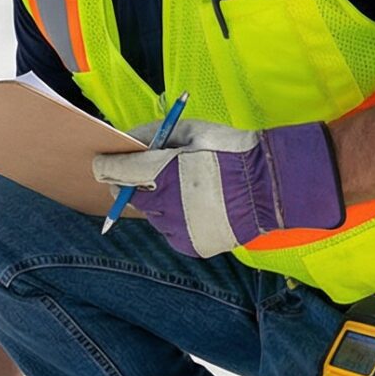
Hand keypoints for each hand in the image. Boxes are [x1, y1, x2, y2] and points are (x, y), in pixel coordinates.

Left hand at [92, 119, 345, 257]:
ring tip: (190, 191)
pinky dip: (179, 222)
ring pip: (153, 216)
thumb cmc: (231, 151)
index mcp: (163, 170)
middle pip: (129, 196)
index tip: (103, 163)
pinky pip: (172, 233)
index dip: (105, 166)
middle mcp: (165, 203)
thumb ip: (153, 132)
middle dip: (134, 185)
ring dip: (160, 204)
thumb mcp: (192, 130)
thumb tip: (126, 138)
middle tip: (153, 176)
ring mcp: (178, 228)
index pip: (114, 170)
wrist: (270, 186)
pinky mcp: (191, 245)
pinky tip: (201, 208)